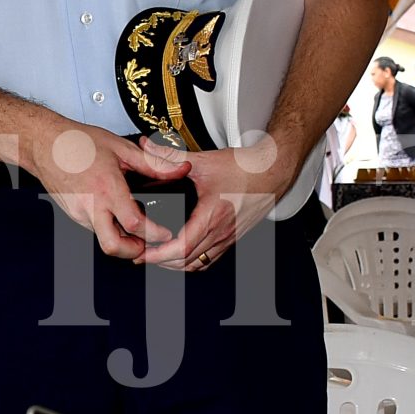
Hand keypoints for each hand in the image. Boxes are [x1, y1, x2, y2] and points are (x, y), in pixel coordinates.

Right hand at [28, 122, 190, 259]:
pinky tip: (115, 214)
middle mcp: (91, 206)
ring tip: (135, 227)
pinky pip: (94, 229)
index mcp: (107, 188)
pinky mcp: (72, 215)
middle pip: (113, 247)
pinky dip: (109, 228)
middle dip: (134, 252)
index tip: (165, 233)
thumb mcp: (122, 148)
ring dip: (121, 240)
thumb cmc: (79, 142)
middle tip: (147, 243)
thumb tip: (181, 170)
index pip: (134, 224)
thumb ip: (154, 164)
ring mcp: (79, 213)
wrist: (44, 144)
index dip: (153, 234)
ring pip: (103, 239)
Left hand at [139, 134, 300, 271]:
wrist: (274, 170)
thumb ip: (171, 156)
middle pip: (186, 262)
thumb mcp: (204, 161)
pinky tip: (181, 254)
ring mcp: (229, 237)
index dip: (159, 255)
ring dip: (176, 265)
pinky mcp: (234, 237)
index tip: (142, 253)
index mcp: (212, 216)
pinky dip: (192, 262)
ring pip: (198, 264)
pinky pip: (210, 259)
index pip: (182, 248)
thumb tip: (145, 148)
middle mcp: (221, 232)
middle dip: (160, 262)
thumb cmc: (245, 168)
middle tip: (141, 254)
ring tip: (157, 256)